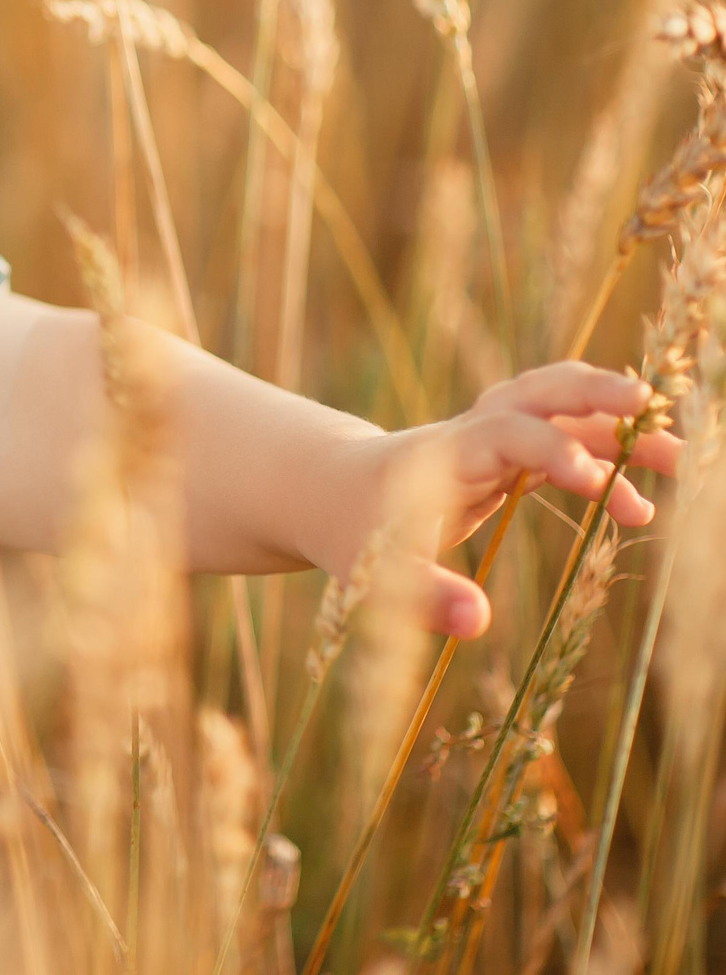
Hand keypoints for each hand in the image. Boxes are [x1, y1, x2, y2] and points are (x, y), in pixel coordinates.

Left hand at [339, 362, 680, 637]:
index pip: (501, 433)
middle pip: (537, 392)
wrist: (335, 493)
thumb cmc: (352, 533)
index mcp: (440, 454)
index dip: (549, 450)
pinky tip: (638, 508)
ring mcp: (492, 437)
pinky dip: (605, 460)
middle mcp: (471, 434)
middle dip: (592, 394)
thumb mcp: (373, 572)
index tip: (593, 482)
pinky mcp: (507, 454)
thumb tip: (476, 621)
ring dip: (618, 426)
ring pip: (560, 410)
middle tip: (650, 409)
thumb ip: (424, 595)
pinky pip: (563, 440)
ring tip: (679, 460)